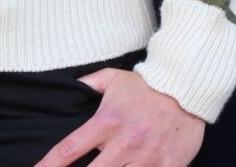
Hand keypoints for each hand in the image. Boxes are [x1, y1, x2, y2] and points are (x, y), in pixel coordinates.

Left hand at [32, 67, 204, 166]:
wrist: (187, 89)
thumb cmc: (146, 86)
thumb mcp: (112, 78)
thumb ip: (87, 84)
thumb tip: (66, 87)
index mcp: (107, 122)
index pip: (69, 148)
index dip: (48, 165)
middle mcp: (124, 143)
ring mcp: (147, 158)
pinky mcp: (168, 166)